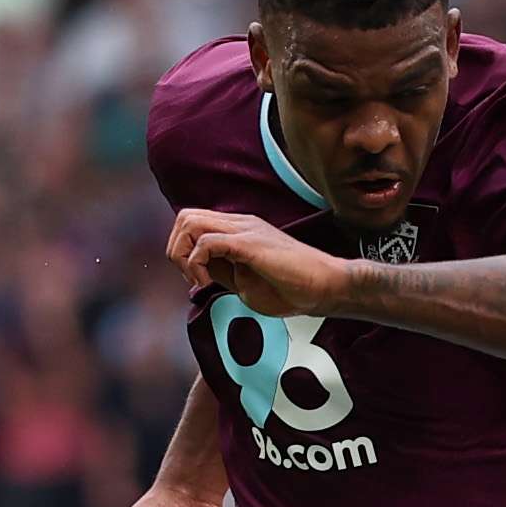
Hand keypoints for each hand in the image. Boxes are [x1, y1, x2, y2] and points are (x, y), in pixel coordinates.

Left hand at [168, 209, 351, 317]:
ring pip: (189, 221)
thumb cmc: (296, 289)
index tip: (198, 280)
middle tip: (194, 278)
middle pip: (185, 217)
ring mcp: (245, 229)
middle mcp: (240, 222)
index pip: (194, 224)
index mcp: (240, 229)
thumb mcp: (247, 283)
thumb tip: (202, 271)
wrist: (328, 287)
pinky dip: (197, 264)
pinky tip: (209, 283)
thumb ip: (223, 271)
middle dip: (177, 249)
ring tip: (200, 279)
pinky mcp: (249, 243)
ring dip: (183, 253)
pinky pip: (205, 242)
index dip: (185, 252)